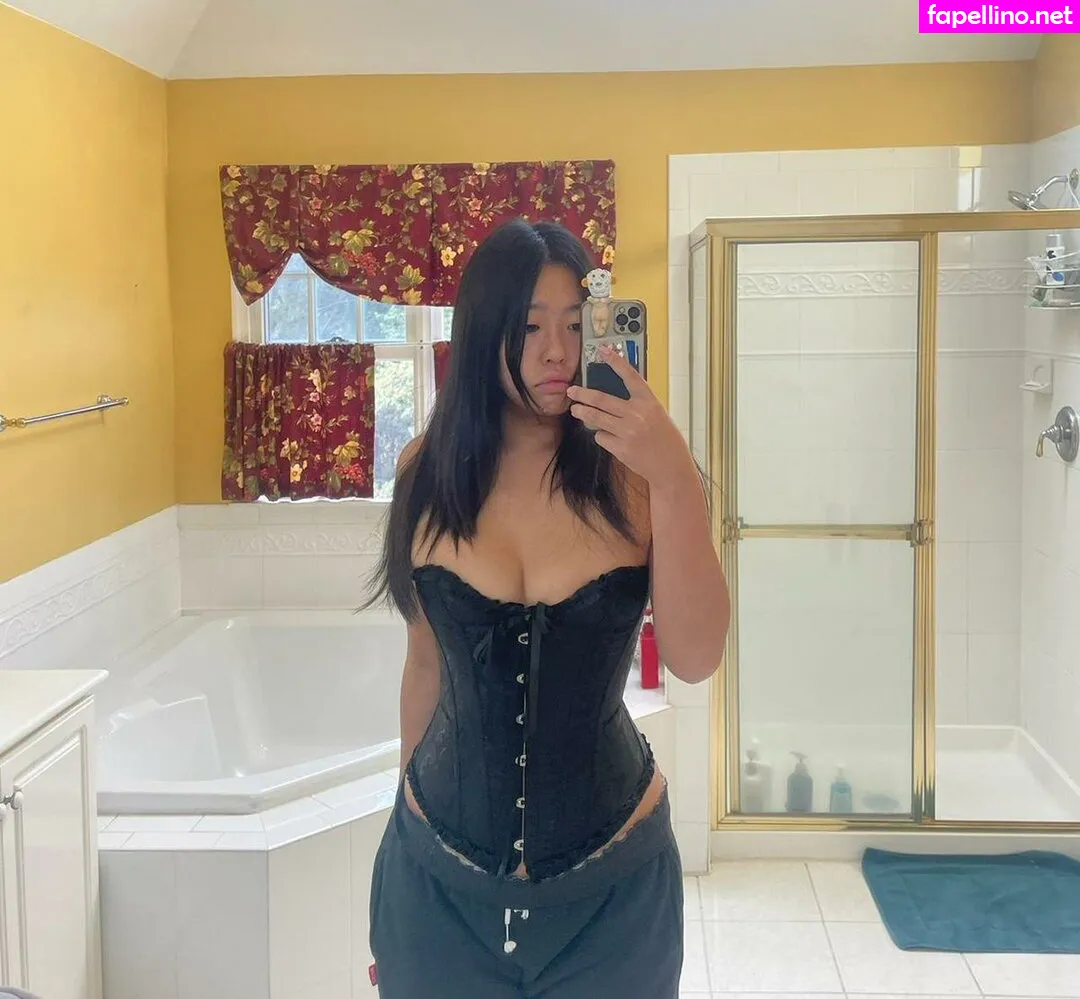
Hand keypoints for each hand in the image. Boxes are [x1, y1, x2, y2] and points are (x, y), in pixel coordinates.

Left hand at [566, 344, 693, 487]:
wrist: (671, 465)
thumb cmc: (664, 438)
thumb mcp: (656, 414)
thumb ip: (636, 404)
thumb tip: (609, 398)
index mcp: (649, 402)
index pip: (630, 376)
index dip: (616, 362)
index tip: (604, 350)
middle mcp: (637, 414)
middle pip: (601, 400)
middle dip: (582, 394)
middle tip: (572, 391)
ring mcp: (627, 432)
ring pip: (596, 418)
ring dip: (582, 413)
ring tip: (576, 410)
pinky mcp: (620, 448)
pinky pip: (601, 437)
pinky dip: (602, 436)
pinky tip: (611, 438)